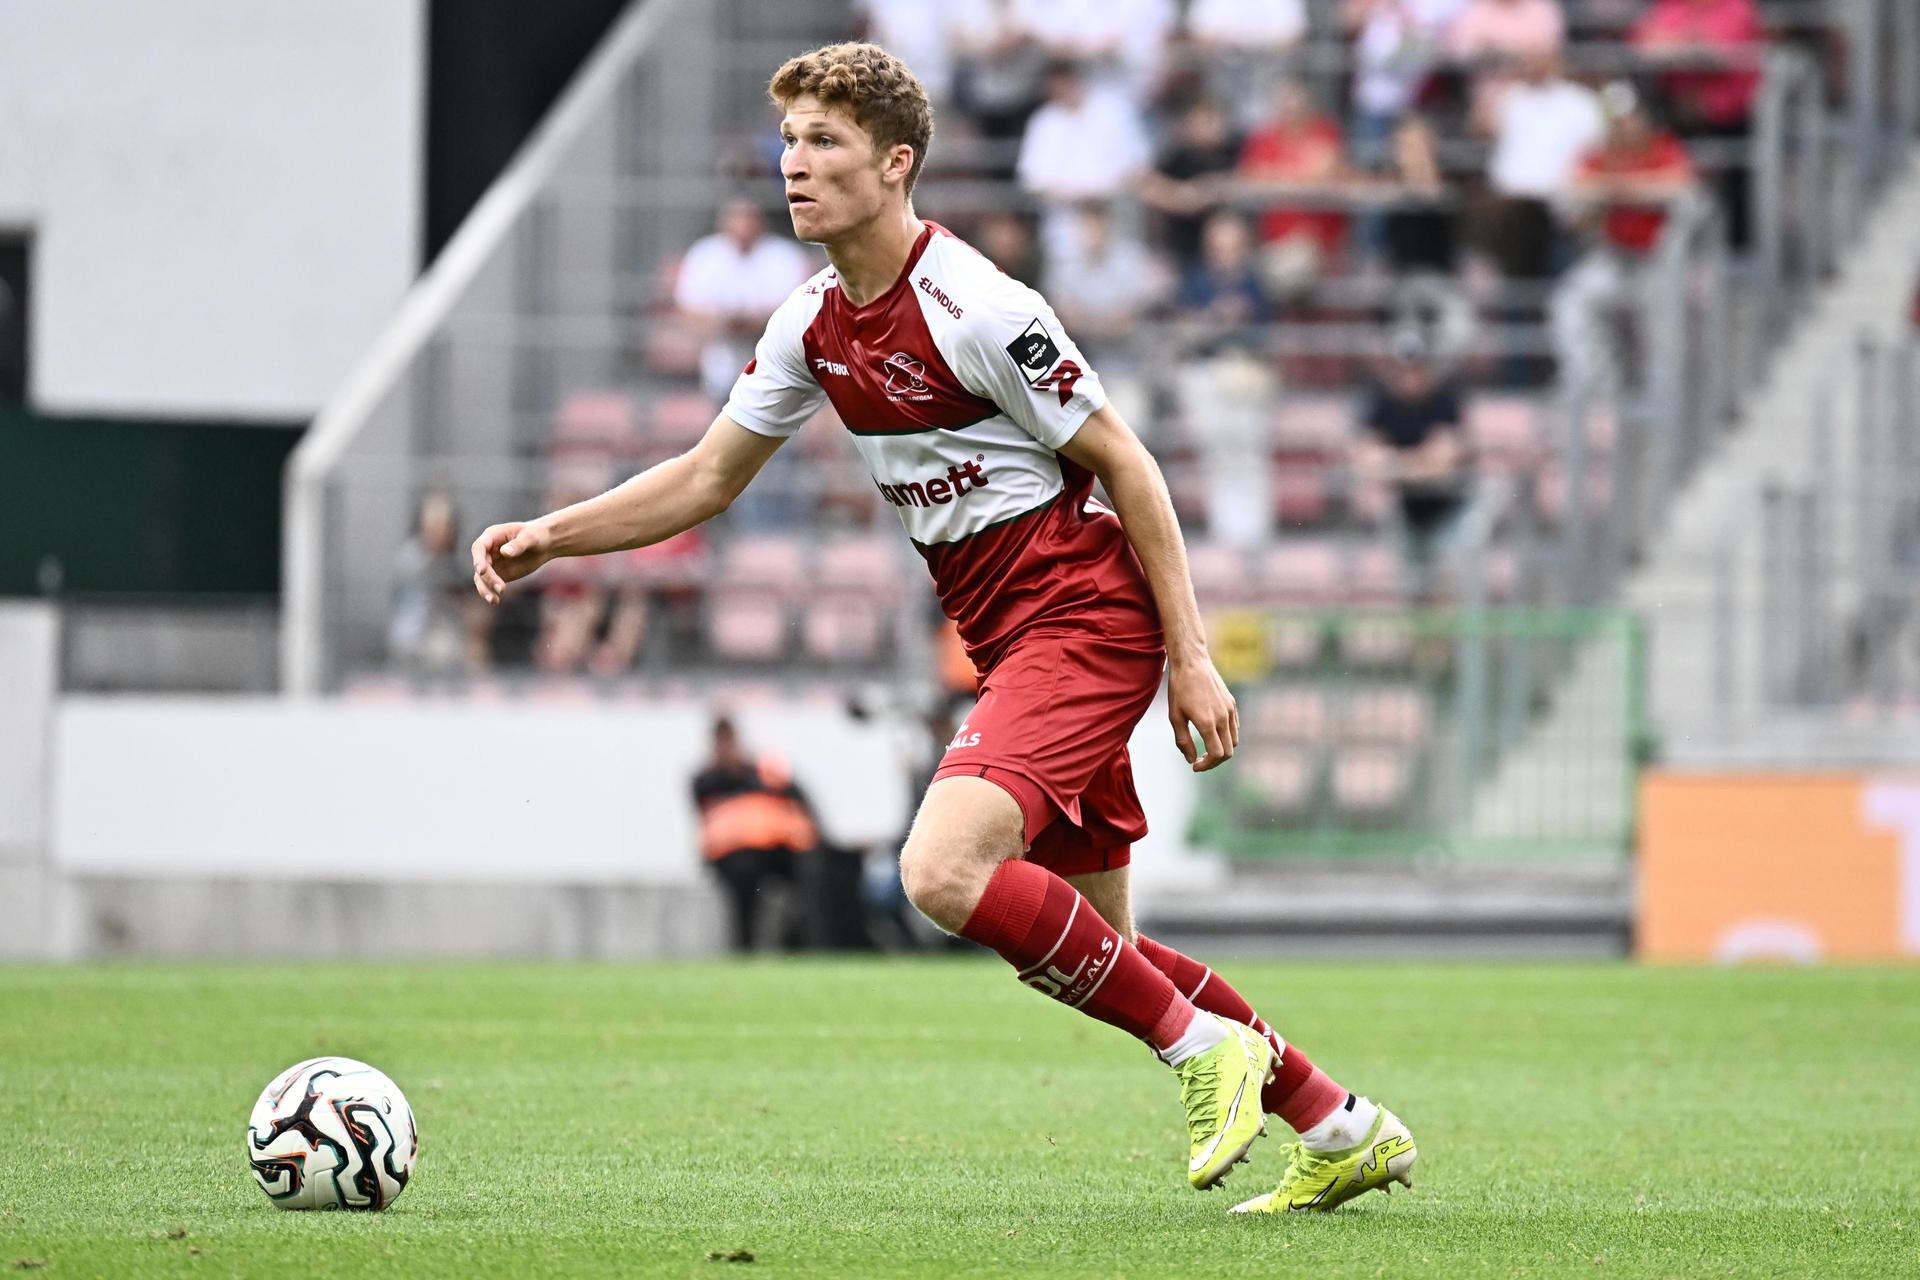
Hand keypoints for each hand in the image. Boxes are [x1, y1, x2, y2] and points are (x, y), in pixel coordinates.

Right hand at [470, 520, 555, 604]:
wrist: (545, 544)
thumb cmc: (537, 535)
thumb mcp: (531, 537)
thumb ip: (518, 544)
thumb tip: (504, 552)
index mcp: (492, 536)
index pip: (479, 547)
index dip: (478, 559)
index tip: (482, 571)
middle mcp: (488, 550)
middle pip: (480, 565)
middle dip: (488, 578)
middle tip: (502, 588)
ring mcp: (492, 563)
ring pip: (481, 578)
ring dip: (485, 589)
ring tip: (494, 600)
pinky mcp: (498, 574)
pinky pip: (489, 585)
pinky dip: (491, 592)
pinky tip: (496, 601)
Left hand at [1167, 655, 1237, 771]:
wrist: (1192, 663)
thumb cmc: (1179, 689)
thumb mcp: (1175, 717)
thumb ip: (1183, 741)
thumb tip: (1191, 759)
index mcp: (1207, 722)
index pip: (1216, 754)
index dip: (1206, 765)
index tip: (1194, 766)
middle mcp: (1223, 718)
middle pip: (1228, 752)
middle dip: (1214, 761)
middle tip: (1199, 761)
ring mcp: (1230, 710)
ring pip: (1234, 741)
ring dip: (1222, 750)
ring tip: (1206, 749)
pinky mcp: (1232, 704)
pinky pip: (1234, 728)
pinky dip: (1227, 737)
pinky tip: (1213, 735)